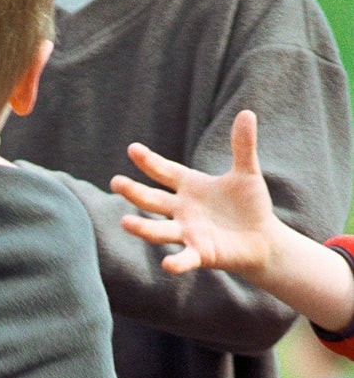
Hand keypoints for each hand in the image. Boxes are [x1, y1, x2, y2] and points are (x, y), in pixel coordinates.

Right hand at [110, 110, 277, 275]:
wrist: (262, 240)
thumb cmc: (250, 205)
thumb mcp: (246, 173)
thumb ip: (242, 146)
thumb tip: (247, 112)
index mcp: (189, 187)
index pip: (164, 171)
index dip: (149, 161)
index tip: (132, 149)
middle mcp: (181, 210)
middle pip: (152, 200)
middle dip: (133, 192)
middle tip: (115, 183)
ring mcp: (188, 232)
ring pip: (159, 230)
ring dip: (142, 228)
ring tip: (124, 222)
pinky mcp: (200, 253)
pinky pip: (185, 258)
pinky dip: (176, 262)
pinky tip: (167, 265)